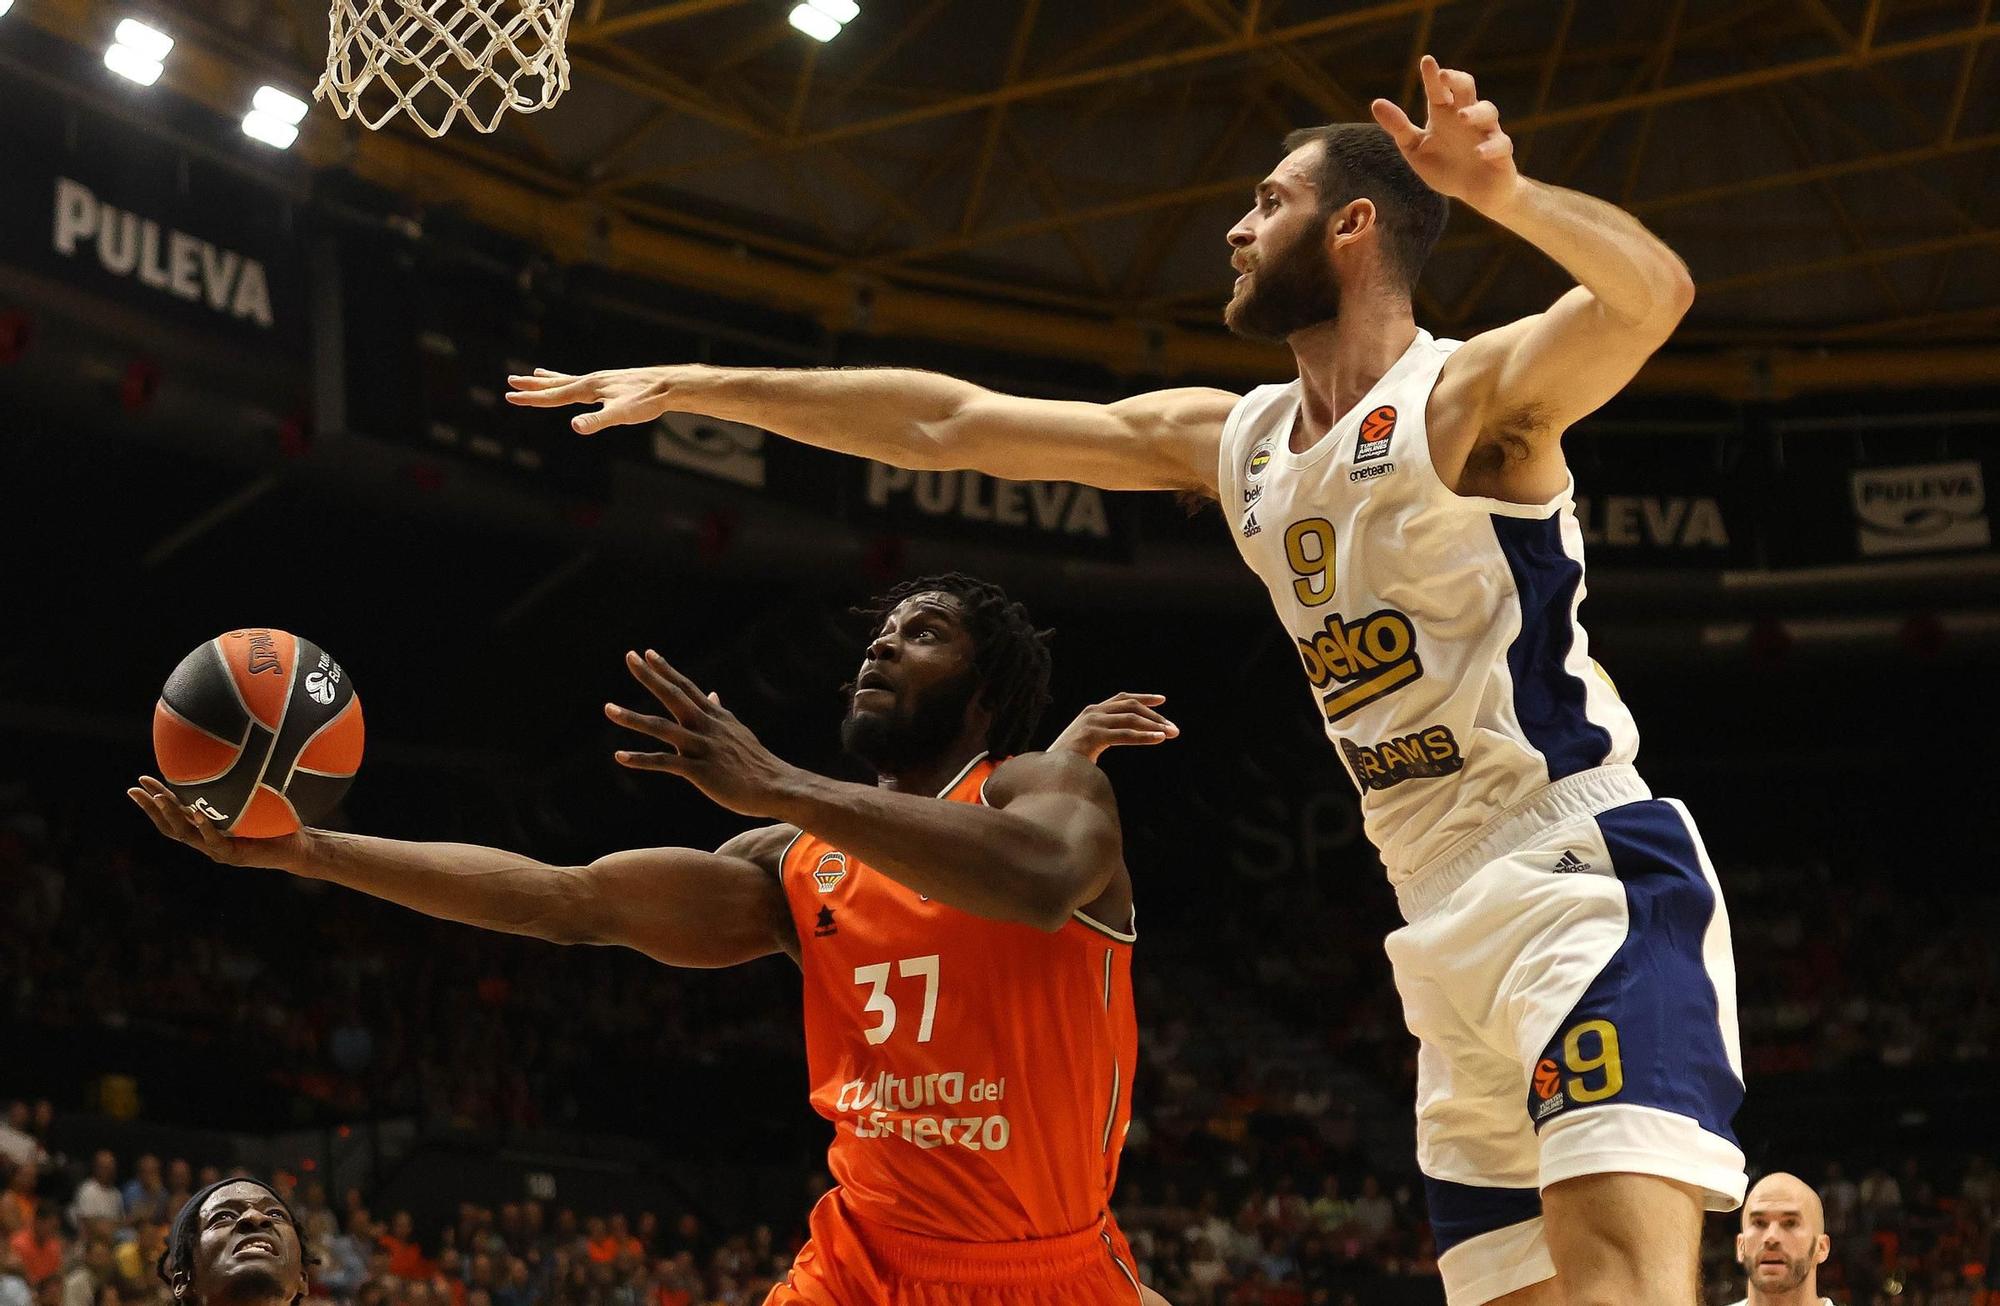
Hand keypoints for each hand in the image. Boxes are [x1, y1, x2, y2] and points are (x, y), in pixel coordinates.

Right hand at [126, 776, 304, 868]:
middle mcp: (207, 841)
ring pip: (185, 834)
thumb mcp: (254, 801)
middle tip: (134, 789)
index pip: (174, 814)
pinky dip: (205, 826)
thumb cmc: (278, 822)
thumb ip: (240, 787)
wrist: (298, 848)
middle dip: (150, 808)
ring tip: (158, 797)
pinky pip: (215, 840)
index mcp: (207, 829)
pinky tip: (198, 812)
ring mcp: (218, 850)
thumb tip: (239, 754)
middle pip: (169, 826)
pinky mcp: (233, 856)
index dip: (155, 800)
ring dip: (171, 815)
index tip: (140, 781)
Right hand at [505, 365, 697, 435]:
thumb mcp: (620, 415)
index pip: (553, 396)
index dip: (531, 399)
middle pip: (556, 384)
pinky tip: (577, 385)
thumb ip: (597, 421)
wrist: (668, 386)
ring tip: (535, 375)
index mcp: (588, 388)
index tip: (509, 397)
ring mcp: (601, 381)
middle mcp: (592, 381)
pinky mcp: (611, 384)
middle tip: (510, 381)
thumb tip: (575, 426)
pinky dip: (573, 382)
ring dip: (550, 380)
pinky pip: (584, 383)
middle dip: (533, 386)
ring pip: (569, 380)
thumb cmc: (646, 401)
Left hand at [607, 650, 800, 816]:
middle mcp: (707, 726)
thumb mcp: (738, 732)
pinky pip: (665, 762)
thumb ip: (721, 712)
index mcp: (716, 716)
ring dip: (633, 718)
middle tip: (630, 657)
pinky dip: (641, 759)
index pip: (687, 687)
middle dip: (651, 676)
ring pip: (662, 728)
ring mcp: (703, 747)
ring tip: (608, 708)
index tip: (648, 653)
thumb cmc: (756, 763)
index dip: (667, 670)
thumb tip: (714, 694)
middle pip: (674, 695)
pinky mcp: (700, 770)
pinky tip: (619, 756)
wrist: (776, 786)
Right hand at [1049, 693, 1178, 763]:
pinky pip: (1125, 734)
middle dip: (1155, 716)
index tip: (1162, 700)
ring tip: (1171, 734)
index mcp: (1091, 712)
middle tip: (1174, 728)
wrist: (1046, 771)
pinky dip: (1144, 736)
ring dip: (1154, 726)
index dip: (1143, 698)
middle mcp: (1092, 712)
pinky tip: (1159, 739)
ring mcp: (1092, 723)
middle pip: (1131, 706)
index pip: (1122, 698)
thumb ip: (1103, 737)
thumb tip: (1122, 740)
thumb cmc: (1067, 762)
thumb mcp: (1087, 743)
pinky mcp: (1092, 736)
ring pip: (1131, 718)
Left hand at [1370, 55, 1519, 213]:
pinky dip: (1490, 147)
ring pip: (1488, 111)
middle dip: (1458, 80)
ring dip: (1476, 112)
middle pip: (1467, 89)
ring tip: (1461, 117)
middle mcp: (1466, 117)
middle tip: (1445, 76)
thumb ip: (1398, 128)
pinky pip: (1501, 144)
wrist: (1476, 192)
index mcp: (1444, 114)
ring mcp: (1486, 132)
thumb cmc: (1445, 166)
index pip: (1439, 90)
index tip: (1426, 61)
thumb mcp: (1416, 148)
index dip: (1433, 76)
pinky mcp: (1501, 152)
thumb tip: (1376, 103)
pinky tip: (1479, 152)